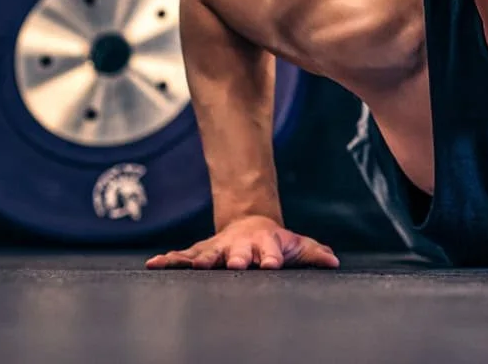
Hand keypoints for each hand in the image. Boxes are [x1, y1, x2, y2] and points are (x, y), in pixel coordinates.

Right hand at [145, 215, 339, 269]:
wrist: (250, 222)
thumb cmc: (275, 242)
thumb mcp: (296, 245)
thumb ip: (313, 253)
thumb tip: (333, 261)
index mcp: (264, 244)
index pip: (269, 252)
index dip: (270, 258)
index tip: (270, 265)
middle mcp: (239, 246)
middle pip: (238, 253)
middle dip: (236, 259)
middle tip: (235, 264)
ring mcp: (218, 248)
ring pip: (208, 254)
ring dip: (202, 261)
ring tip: (197, 265)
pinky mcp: (200, 252)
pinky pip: (182, 257)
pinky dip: (168, 260)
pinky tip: (153, 264)